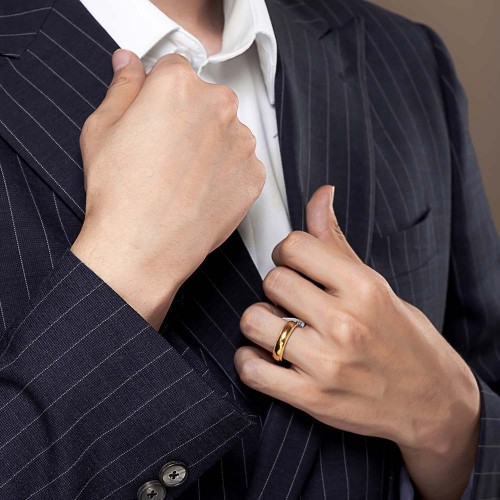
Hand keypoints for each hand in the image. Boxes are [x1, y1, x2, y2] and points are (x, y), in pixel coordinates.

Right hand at [72, 50, 264, 328]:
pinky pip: (242, 165)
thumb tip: (128, 63)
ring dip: (211, 145)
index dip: (160, 95)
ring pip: (226, 133)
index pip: (175, 70)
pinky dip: (226, 174)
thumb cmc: (119, 192)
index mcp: (179, 85)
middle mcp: (218, 106)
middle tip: (165, 152)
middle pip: (205, 100)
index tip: (154, 117)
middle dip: (188, 118)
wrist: (143, 248)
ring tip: (184, 177)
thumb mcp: (102, 128)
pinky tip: (202, 192)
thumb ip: (122, 87)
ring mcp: (242, 143)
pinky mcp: (254, 177)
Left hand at [235, 185, 479, 498]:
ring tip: (279, 328)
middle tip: (290, 300)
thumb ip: (337, 244)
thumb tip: (320, 195)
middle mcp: (345, 323)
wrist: (433, 401)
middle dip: (276, 287)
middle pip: (272, 280)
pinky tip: (267, 357)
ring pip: (253, 321)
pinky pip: (251, 368)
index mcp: (363, 287)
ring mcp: (326, 363)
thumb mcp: (377, 286)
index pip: (295, 246)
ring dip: (259, 322)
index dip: (287, 253)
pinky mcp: (311, 397)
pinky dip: (250, 360)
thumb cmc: (405, 339)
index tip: (294, 265)